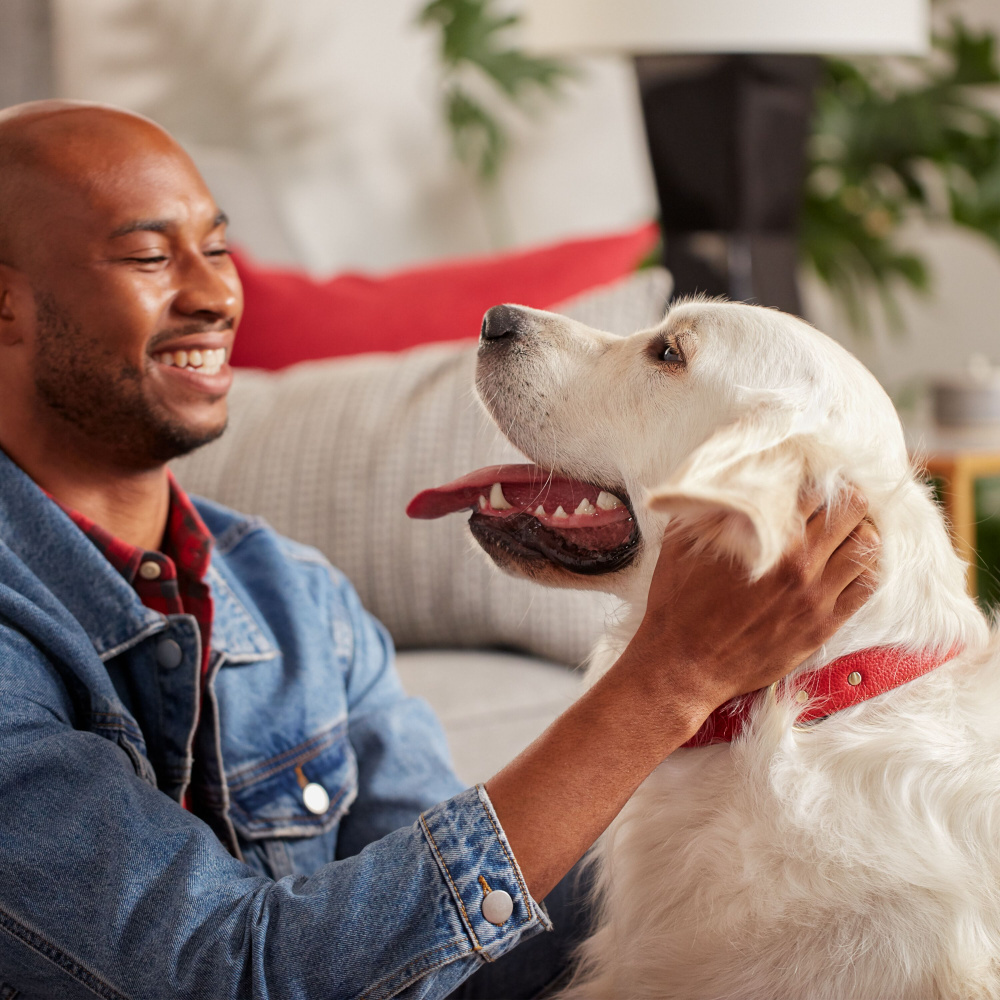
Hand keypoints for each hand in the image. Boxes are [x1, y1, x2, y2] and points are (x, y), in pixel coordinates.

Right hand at [485, 488, 878, 900]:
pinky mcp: (823, 625)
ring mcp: (816, 596)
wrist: (683, 665)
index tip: (813, 476)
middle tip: (839, 496)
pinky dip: (867, 567)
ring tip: (850, 527)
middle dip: (847, 497)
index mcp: (766, 537)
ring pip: (867, 546)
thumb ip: (709, 509)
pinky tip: (852, 562)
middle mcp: (799, 563)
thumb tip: (727, 480)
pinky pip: (866, 588)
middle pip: (850, 510)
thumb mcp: (681, 543)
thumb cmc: (678, 603)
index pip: (813, 489)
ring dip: (861, 530)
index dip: (816, 477)